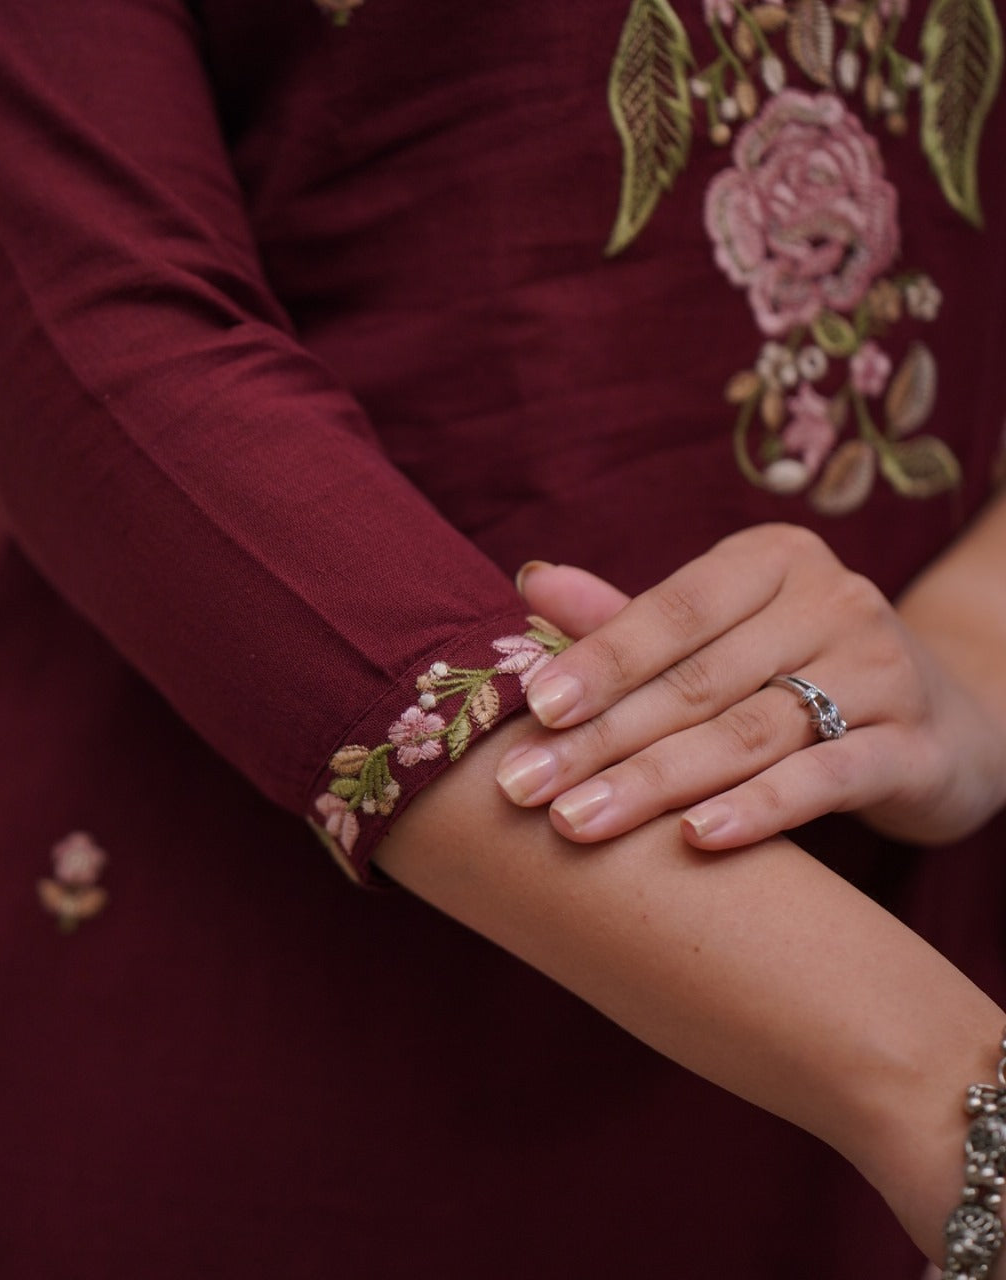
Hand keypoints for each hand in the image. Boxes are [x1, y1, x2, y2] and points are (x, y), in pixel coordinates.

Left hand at [496, 523, 1005, 848]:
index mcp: (772, 561)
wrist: (944, 720)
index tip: (533, 709)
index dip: (598, 660)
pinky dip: (759, 809)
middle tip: (523, 787)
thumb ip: (629, 616)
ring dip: (654, 781)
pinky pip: (825, 777)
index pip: (671, 611)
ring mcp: (881, 671)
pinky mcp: (915, 746)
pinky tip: (696, 839)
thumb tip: (529, 579)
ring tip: (577, 822)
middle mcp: (832, 601)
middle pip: (696, 680)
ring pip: (747, 732)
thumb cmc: (797, 669)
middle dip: (600, 738)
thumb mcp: (718, 634)